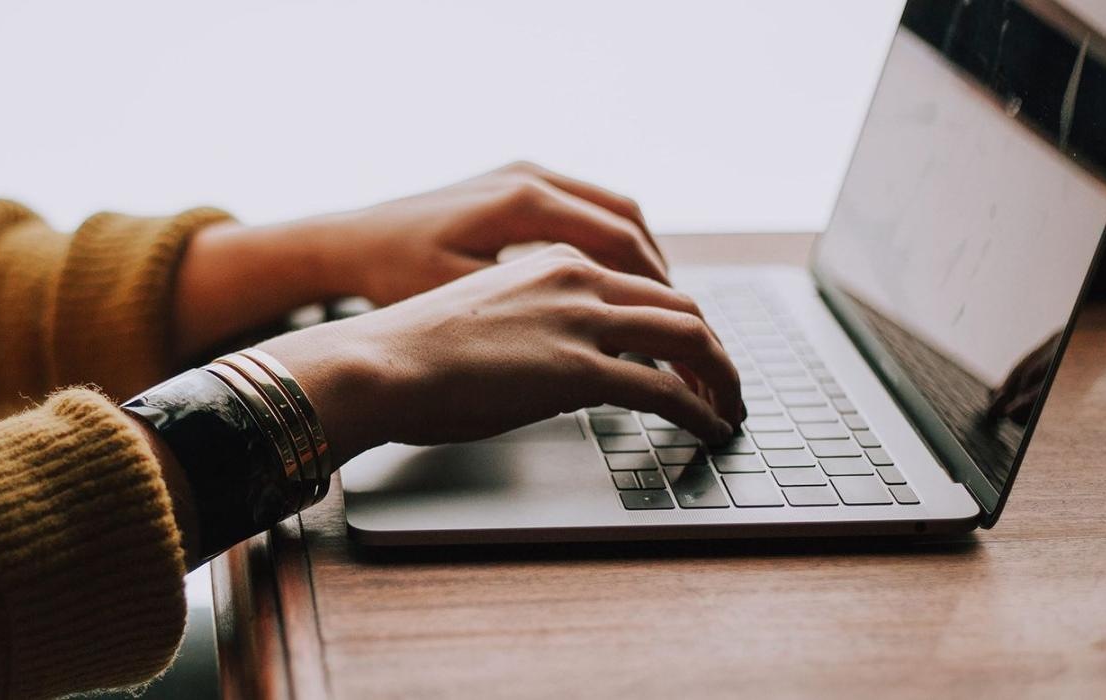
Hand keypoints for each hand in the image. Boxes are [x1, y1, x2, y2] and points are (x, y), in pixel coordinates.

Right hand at [256, 244, 743, 464]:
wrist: (376, 363)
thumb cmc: (410, 352)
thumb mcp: (485, 318)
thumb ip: (534, 328)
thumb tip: (559, 370)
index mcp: (552, 260)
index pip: (641, 283)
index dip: (677, 320)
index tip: (689, 353)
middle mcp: (576, 277)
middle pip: (679, 305)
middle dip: (713, 349)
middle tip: (724, 384)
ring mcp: (580, 319)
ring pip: (689, 337)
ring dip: (721, 377)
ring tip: (729, 409)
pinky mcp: (579, 368)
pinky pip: (666, 389)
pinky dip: (701, 410)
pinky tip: (709, 428)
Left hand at [306, 160, 665, 305]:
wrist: (349, 243)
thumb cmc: (394, 277)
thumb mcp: (464, 302)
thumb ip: (534, 316)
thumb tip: (603, 347)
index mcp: (524, 203)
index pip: (620, 243)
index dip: (657, 291)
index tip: (680, 331)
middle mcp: (531, 178)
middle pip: (628, 222)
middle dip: (661, 277)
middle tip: (684, 325)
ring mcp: (523, 175)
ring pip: (612, 211)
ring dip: (640, 258)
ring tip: (659, 308)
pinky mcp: (514, 184)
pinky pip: (584, 208)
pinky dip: (610, 244)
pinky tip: (614, 284)